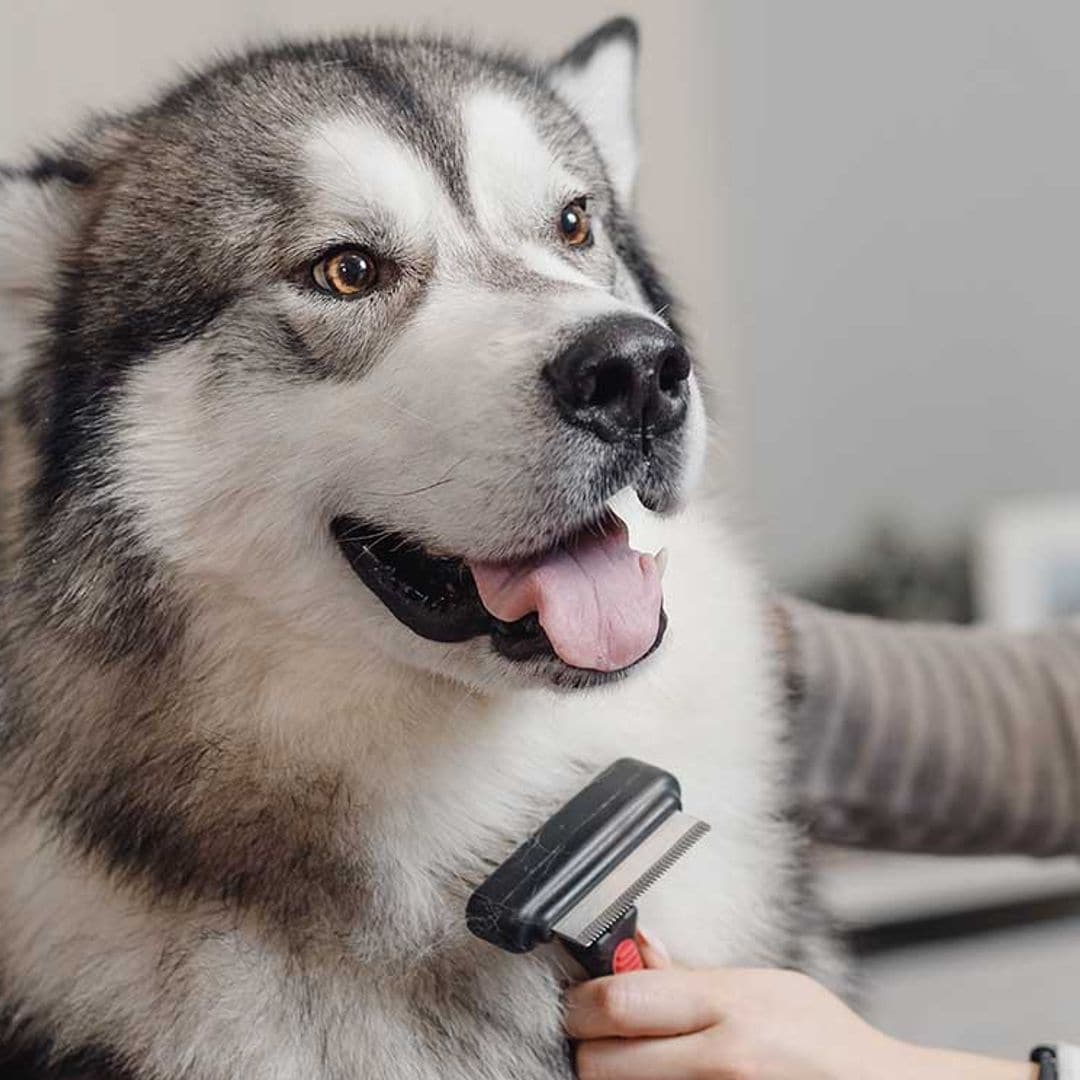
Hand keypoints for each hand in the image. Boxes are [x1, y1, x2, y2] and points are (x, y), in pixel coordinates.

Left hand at [564, 936, 1034, 1079]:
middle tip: (601, 1037)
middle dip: (591, 1047)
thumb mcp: (767, 987)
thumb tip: (636, 948)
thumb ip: (692, 976)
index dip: (581, 1002)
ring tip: (644, 1059)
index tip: (580, 1001)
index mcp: (729, 1008)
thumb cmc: (826, 1045)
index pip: (617, 1002)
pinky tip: (663, 1076)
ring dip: (615, 1074)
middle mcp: (720, 1061)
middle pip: (600, 1061)